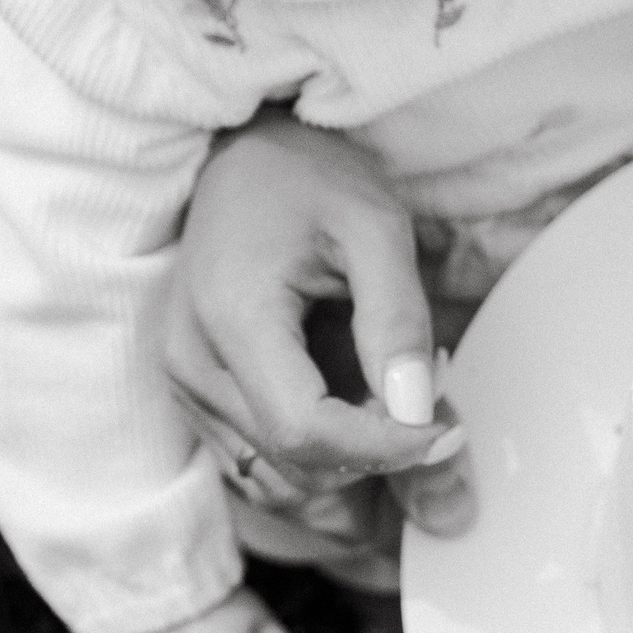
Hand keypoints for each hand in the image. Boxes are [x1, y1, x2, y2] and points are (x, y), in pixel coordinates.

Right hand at [169, 114, 473, 587]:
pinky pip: (261, 459)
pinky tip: (356, 395)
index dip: (385, 448)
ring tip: (392, 387)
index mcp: (232, 317)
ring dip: (350, 456)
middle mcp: (192, 363)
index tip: (447, 430)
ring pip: (279, 475)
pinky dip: (321, 450)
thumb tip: (417, 410)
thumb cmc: (310, 181)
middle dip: (376, 450)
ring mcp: (186, 384)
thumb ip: (398, 319)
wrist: (244, 157)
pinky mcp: (196, 395)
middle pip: (294, 462)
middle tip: (432, 392)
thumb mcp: (376, 227)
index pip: (306, 431)